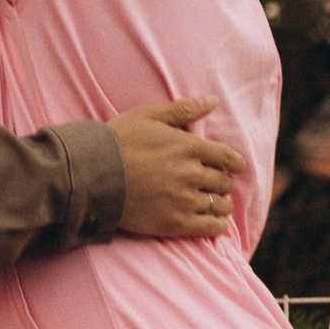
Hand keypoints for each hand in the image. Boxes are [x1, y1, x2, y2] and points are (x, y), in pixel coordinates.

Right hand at [111, 97, 248, 240]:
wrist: (92, 176)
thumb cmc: (117, 141)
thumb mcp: (149, 116)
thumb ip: (183, 109)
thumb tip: (212, 100)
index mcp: (188, 146)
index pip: (227, 156)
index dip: (235, 162)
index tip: (237, 166)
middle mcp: (192, 173)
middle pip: (224, 182)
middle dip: (223, 183)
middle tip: (218, 185)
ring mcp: (184, 200)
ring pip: (219, 205)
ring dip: (221, 204)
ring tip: (215, 204)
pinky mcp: (175, 223)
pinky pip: (210, 228)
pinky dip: (217, 226)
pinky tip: (214, 223)